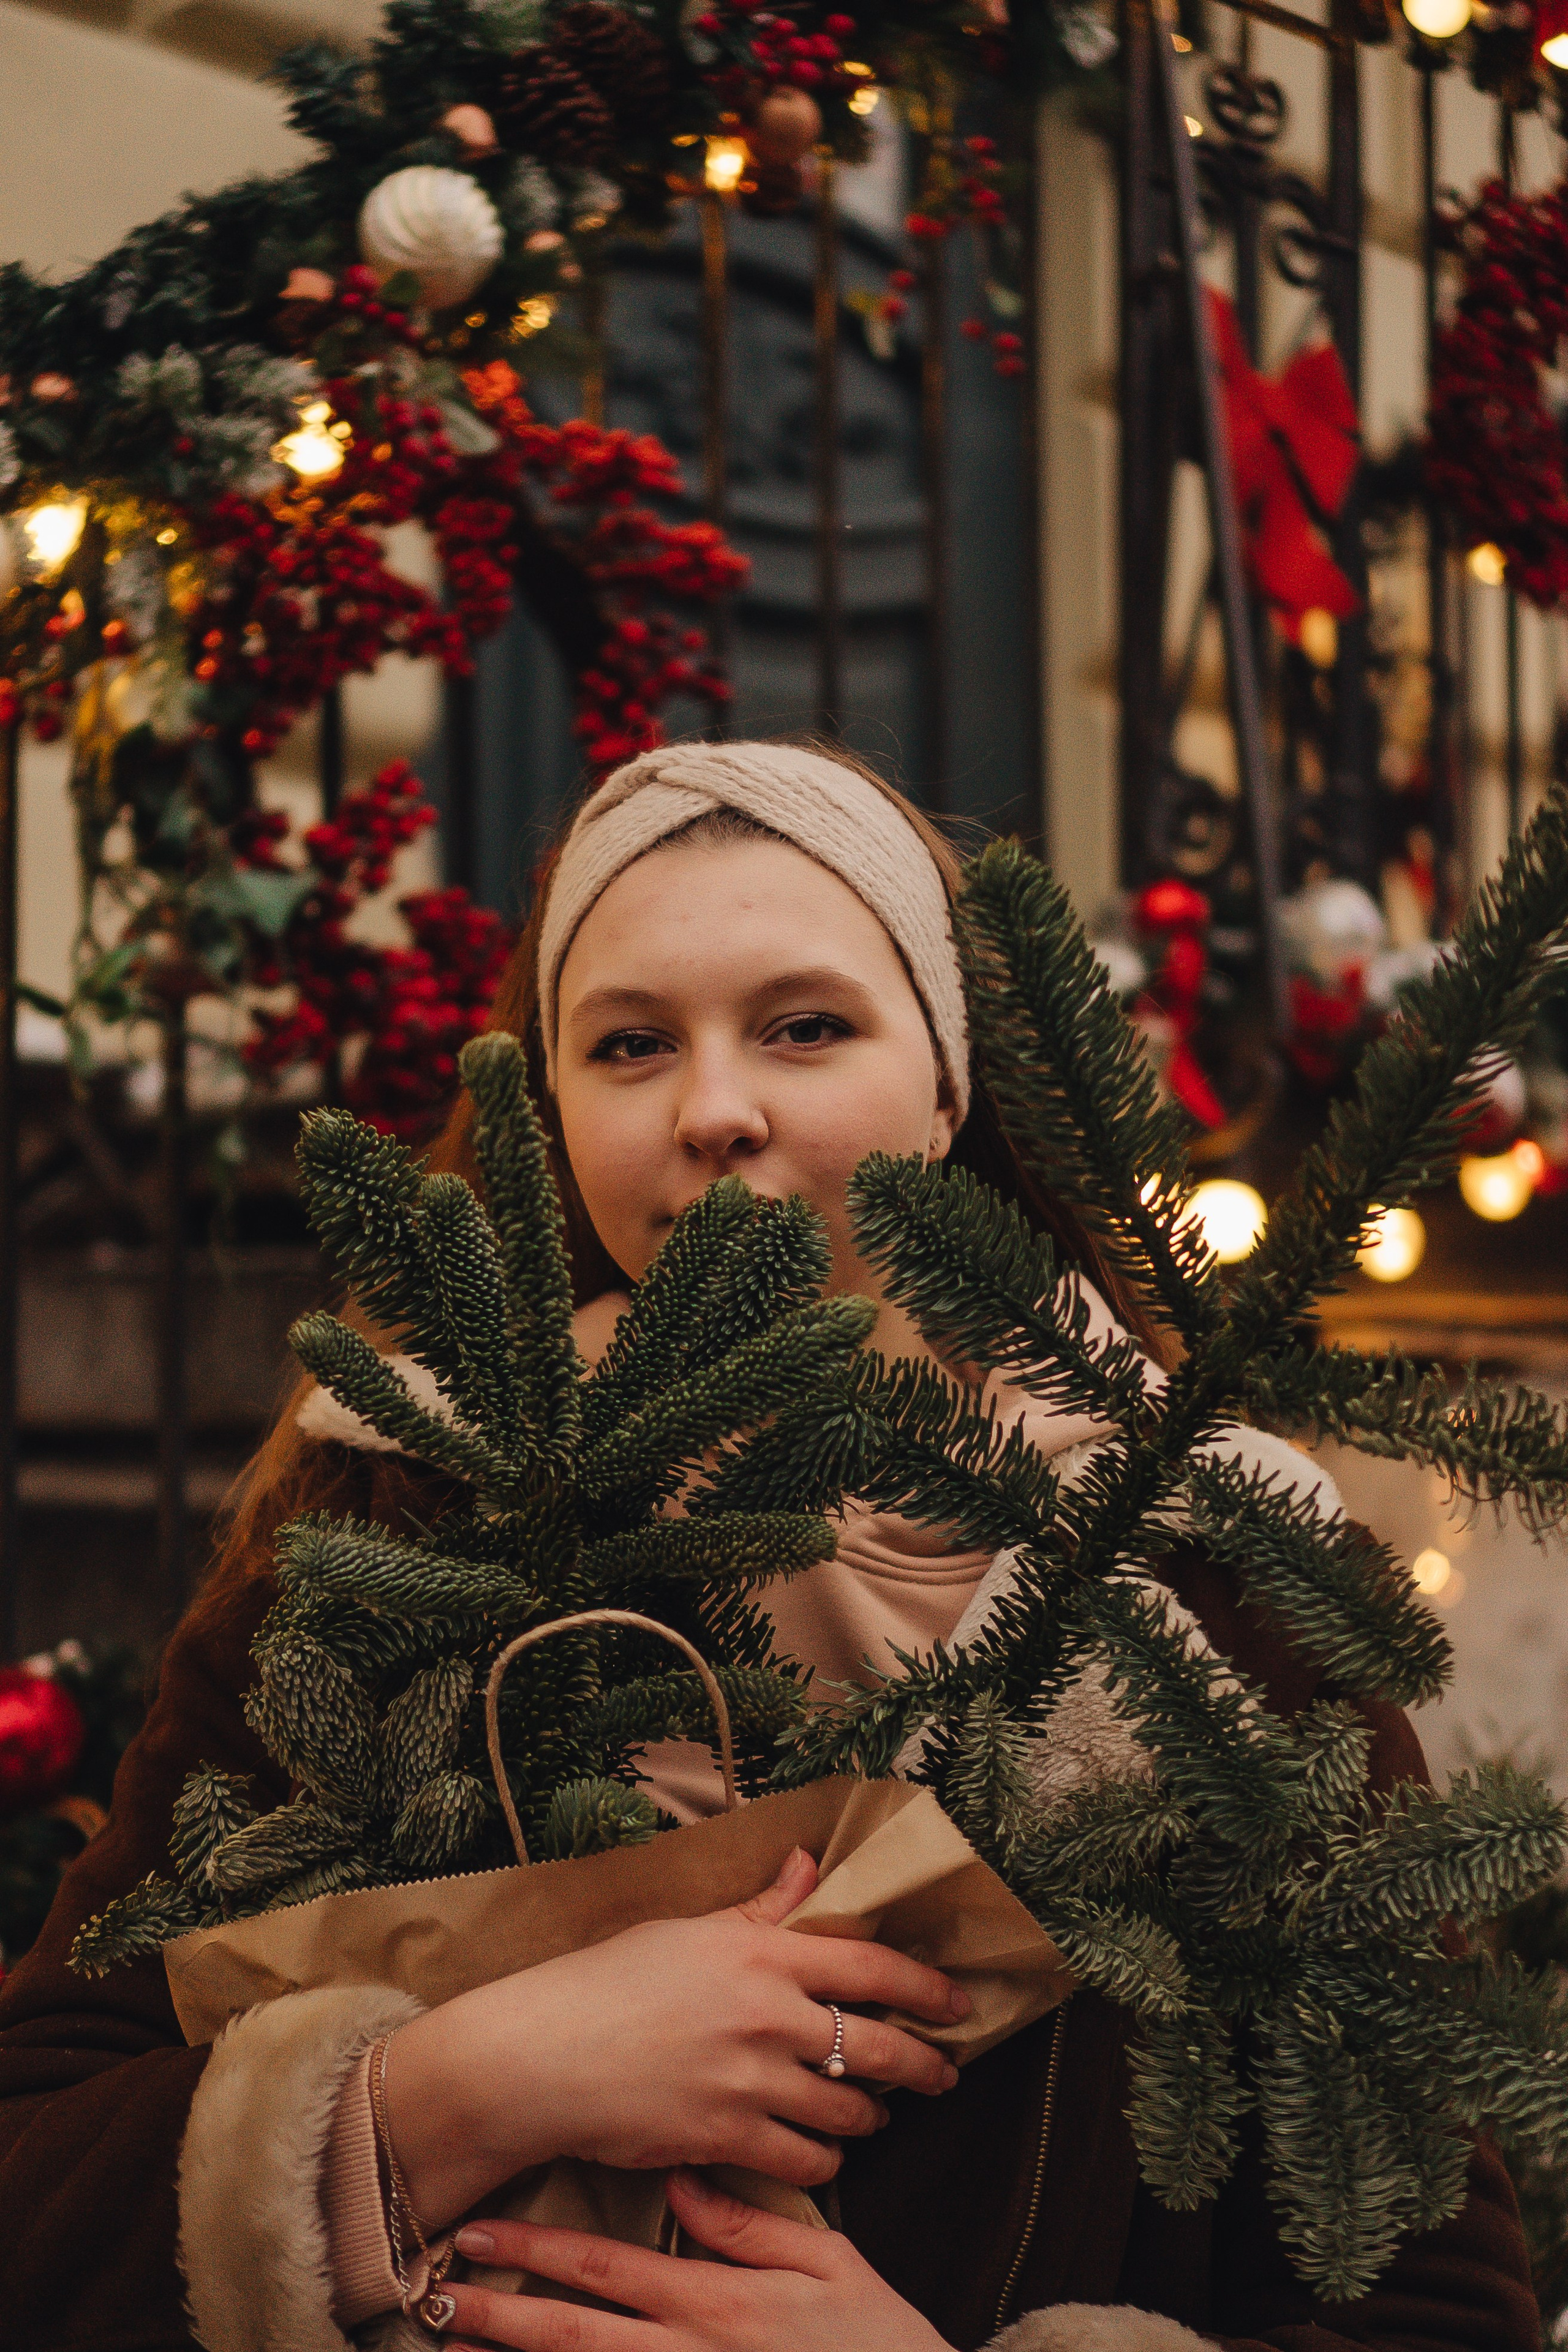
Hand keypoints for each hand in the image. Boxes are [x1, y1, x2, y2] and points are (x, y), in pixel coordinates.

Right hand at [386, 1847, 968, 2231]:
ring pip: (849, 2112)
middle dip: (924, 2065)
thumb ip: (759, 1910)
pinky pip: (806, 2162)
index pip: (871, 1966)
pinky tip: (821, 2151)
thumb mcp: (687, 1930)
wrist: (541, 2056)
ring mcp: (750, 2081)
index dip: (927, 1988)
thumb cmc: (607, 1983)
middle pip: (878, 2046)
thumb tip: (807, 1865)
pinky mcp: (727, 2138)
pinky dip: (824, 2161)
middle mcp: (767, 2015)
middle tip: (943, 2074)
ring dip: (871, 2116)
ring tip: (875, 2113)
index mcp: (761, 1952)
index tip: (957, 2003)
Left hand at [434, 2168, 954, 2351]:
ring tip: (454, 2346)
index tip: (478, 2235)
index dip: (536, 2252)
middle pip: (572, 2336)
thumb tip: (680, 2180)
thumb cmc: (880, 2344)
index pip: (606, 2271)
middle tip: (437, 2295)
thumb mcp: (829, 2267)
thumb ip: (751, 2225)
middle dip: (498, 2315)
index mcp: (715, 2305)